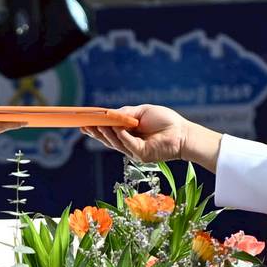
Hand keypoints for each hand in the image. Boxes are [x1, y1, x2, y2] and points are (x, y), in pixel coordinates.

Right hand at [84, 105, 200, 166]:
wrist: (182, 133)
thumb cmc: (165, 121)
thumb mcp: (143, 112)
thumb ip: (126, 113)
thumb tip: (109, 113)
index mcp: (128, 132)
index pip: (109, 131)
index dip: (96, 127)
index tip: (84, 122)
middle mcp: (129, 143)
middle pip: (108, 139)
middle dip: (96, 132)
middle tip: (85, 125)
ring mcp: (134, 150)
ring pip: (116, 143)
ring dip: (107, 133)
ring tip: (98, 124)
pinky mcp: (142, 154)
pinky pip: (129, 145)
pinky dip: (122, 136)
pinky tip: (117, 129)